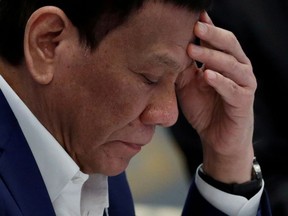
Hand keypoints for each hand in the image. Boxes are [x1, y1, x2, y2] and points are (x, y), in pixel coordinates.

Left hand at [176, 12, 255, 182]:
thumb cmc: (203, 110)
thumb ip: (184, 68)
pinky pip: (233, 89)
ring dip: (212, 56)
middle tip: (195, 25)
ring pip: (232, 64)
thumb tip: (172, 48)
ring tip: (193, 48)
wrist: (216, 139)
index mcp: (224, 62)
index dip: (207, 27)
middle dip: (211, 34)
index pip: (217, 40)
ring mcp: (243, 84)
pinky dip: (220, 81)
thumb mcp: (188, 86)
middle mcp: (237, 69)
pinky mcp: (244, 102)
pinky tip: (207, 75)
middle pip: (229, 45)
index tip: (193, 16)